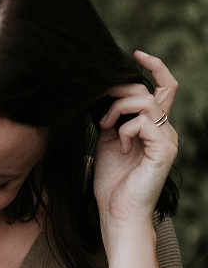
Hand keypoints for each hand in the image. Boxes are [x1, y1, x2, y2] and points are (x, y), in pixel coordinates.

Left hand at [93, 50, 177, 233]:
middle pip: (152, 89)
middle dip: (121, 92)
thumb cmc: (111, 183)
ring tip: (105, 128)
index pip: (163, 87)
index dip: (154, 66)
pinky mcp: (164, 150)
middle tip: (100, 113)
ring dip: (118, 109)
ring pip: (145, 102)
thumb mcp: (106, 142)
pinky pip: (144, 122)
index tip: (135, 53)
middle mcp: (165, 131)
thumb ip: (111, 118)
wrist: (117, 214)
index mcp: (154, 128)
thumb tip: (103, 95)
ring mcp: (167, 140)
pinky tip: (119, 146)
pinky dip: (125, 129)